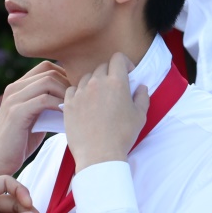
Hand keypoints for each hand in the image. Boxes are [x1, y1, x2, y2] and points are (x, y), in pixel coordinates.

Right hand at [0, 61, 69, 180]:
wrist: (0, 162)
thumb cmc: (20, 142)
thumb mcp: (34, 118)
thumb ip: (46, 104)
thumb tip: (73, 97)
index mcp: (17, 87)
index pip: (45, 66)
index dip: (65, 74)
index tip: (78, 90)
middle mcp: (13, 88)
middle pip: (48, 71)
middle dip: (68, 82)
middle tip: (81, 98)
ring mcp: (13, 99)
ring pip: (47, 82)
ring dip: (66, 92)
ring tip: (76, 106)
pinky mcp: (16, 112)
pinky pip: (44, 100)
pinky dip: (59, 105)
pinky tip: (67, 115)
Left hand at [62, 52, 147, 168]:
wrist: (99, 154)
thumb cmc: (122, 136)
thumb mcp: (140, 116)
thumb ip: (142, 97)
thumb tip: (141, 86)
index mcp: (116, 82)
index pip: (118, 58)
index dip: (124, 64)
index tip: (126, 74)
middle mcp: (97, 83)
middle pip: (102, 67)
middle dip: (109, 74)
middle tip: (113, 89)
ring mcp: (81, 92)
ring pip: (86, 78)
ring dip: (93, 83)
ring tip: (98, 98)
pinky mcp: (68, 103)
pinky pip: (72, 89)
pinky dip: (78, 93)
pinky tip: (84, 104)